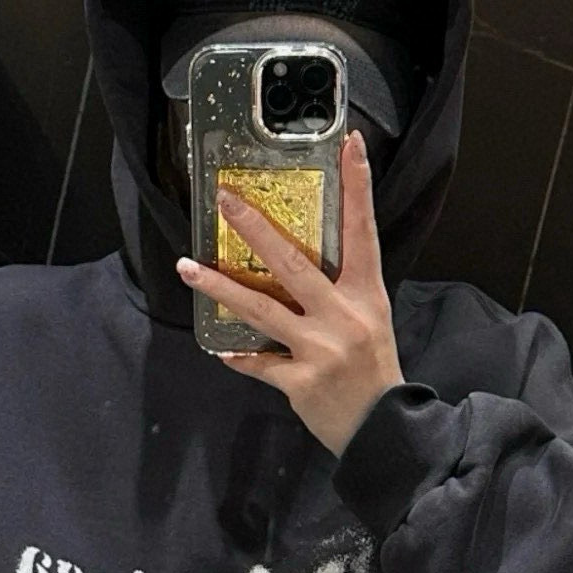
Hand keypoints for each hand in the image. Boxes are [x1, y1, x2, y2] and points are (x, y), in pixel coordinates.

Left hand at [175, 128, 404, 456]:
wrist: (385, 428)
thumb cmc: (375, 369)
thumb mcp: (370, 319)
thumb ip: (339, 291)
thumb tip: (293, 263)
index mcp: (366, 294)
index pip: (362, 230)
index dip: (358, 186)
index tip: (350, 144)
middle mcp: (342, 315)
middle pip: (292, 262)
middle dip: (255, 227)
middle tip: (224, 199)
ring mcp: (319, 349)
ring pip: (259, 308)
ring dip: (219, 286)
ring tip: (187, 267)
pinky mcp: (299, 381)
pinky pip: (257, 362)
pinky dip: (238, 356)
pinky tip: (220, 349)